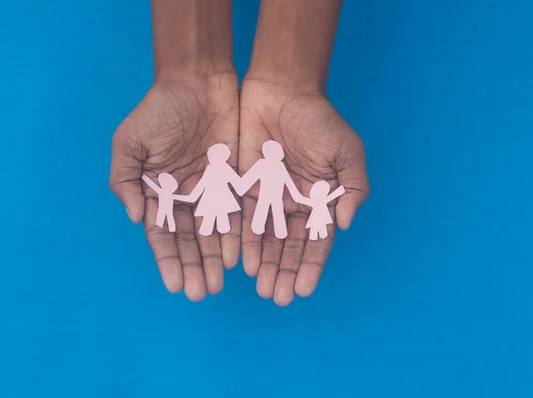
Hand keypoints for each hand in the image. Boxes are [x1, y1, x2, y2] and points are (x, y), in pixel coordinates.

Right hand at [110, 73, 239, 300]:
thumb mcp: (130, 141)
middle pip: (188, 241)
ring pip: (212, 234)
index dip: (167, 260)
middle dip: (193, 267)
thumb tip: (136, 218)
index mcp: (156, 192)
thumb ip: (125, 180)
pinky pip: (235, 214)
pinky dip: (235, 237)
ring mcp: (209, 191)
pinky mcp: (233, 181)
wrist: (198, 81)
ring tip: (217, 286)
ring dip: (214, 261)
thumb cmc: (158, 109)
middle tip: (199, 294)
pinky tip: (237, 259)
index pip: (161, 235)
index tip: (174, 285)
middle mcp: (183, 198)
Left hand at [239, 79, 369, 305]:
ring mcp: (268, 197)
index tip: (303, 289)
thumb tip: (343, 224)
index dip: (310, 266)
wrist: (281, 91)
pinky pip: (242, 220)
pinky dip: (243, 242)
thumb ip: (352, 187)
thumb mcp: (346, 151)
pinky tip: (241, 263)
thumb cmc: (318, 119)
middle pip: (288, 247)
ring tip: (262, 289)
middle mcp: (294, 204)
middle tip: (278, 297)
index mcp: (320, 199)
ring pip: (265, 240)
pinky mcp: (244, 187)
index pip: (316, 241)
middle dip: (284, 272)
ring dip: (264, 265)